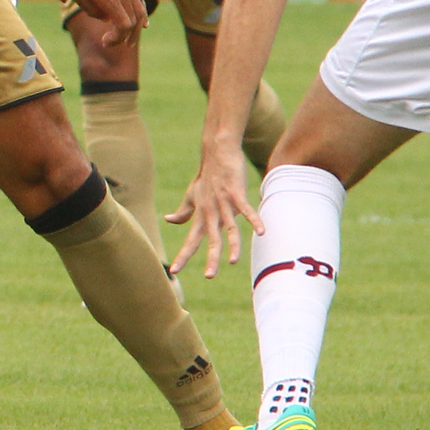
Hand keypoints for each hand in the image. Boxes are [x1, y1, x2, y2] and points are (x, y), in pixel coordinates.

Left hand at [61, 0, 145, 47]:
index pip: (123, 25)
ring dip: (137, 30)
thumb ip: (90, 9)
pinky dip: (143, 15)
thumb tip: (105, 18)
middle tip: (110, 43)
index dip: (116, 38)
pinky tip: (144, 25)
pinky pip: (141, 2)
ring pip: (141, 13)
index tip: (104, 40)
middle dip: (124, 38)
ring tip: (130, 41)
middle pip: (134, 23)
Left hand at [166, 142, 265, 278]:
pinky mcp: (236, 193)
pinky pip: (246, 210)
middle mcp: (210, 212)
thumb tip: (168, 220)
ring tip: (233, 262)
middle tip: (209, 277)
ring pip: (229, 229)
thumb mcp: (192, 195)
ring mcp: (224, 203)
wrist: (216, 152)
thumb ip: (183, 211)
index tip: (173, 271)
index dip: (182, 255)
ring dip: (232, 246)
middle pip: (210, 239)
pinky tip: (262, 232)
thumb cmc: (205, 176)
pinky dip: (254, 220)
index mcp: (200, 215)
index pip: (190, 239)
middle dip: (210, 258)